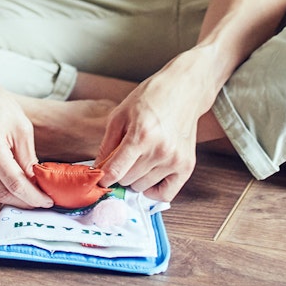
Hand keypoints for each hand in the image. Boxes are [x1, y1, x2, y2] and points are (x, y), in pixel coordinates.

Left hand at [95, 56, 212, 202]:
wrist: (183, 91)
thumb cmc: (149, 99)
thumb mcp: (120, 115)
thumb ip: (107, 145)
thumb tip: (98, 170)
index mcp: (141, 135)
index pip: (115, 171)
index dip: (103, 178)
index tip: (99, 178)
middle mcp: (160, 151)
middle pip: (127, 180)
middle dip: (120, 173)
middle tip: (123, 158)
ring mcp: (175, 160)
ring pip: (142, 187)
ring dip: (135, 178)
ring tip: (139, 159)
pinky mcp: (187, 166)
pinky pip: (166, 194)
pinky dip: (153, 190)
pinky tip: (149, 176)